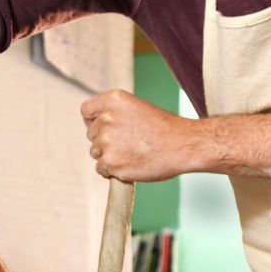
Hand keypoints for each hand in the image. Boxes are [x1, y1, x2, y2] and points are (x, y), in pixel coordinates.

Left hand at [80, 89, 201, 181]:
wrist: (184, 145)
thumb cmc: (165, 128)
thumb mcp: (138, 108)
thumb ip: (115, 114)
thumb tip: (98, 128)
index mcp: (113, 100)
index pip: (86, 111)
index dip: (93, 121)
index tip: (104, 129)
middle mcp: (106, 118)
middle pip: (91, 134)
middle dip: (105, 141)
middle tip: (129, 144)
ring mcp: (107, 142)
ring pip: (96, 152)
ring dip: (109, 156)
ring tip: (133, 154)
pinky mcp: (110, 163)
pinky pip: (101, 169)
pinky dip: (113, 171)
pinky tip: (131, 165)